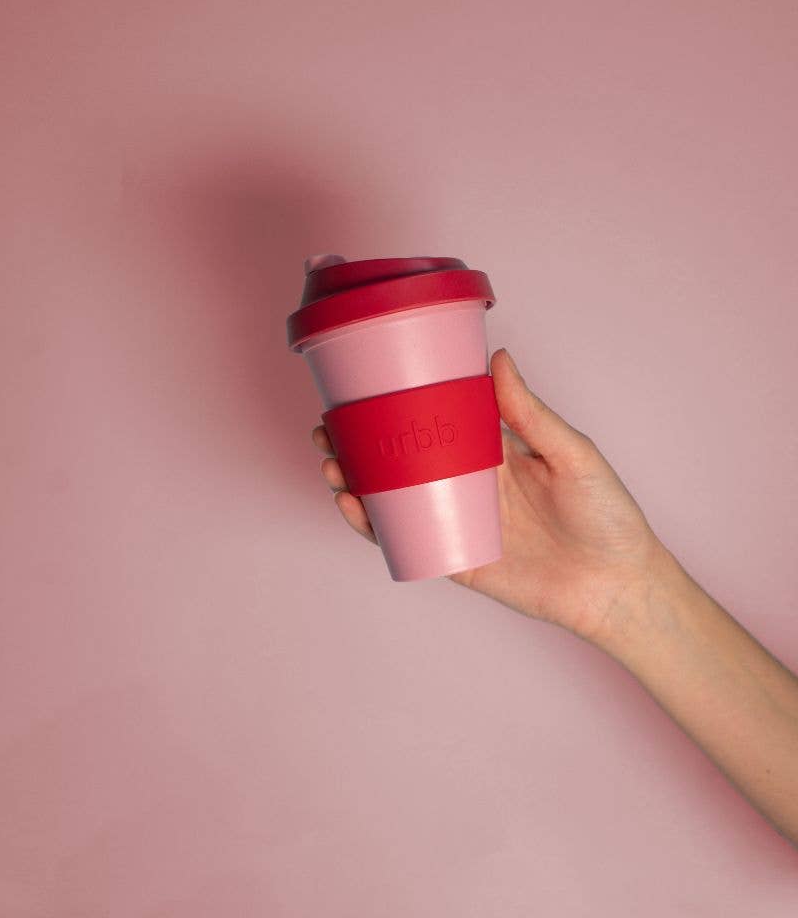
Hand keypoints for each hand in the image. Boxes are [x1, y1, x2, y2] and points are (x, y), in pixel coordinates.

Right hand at [312, 348, 666, 644]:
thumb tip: (498, 358)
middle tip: (327, 429)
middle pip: (403, 458)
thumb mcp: (573, 454)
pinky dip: (375, 527)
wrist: (618, 587)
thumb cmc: (607, 516)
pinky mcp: (456, 559)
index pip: (437, 421)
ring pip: (395, 499)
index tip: (364, 389)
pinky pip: (408, 542)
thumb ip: (531, 413)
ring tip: (330, 463)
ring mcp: (459, 522)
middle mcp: (470, 484)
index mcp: (495, 452)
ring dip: (356, 482)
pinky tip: (353, 507)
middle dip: (360, 444)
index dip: (399, 405)